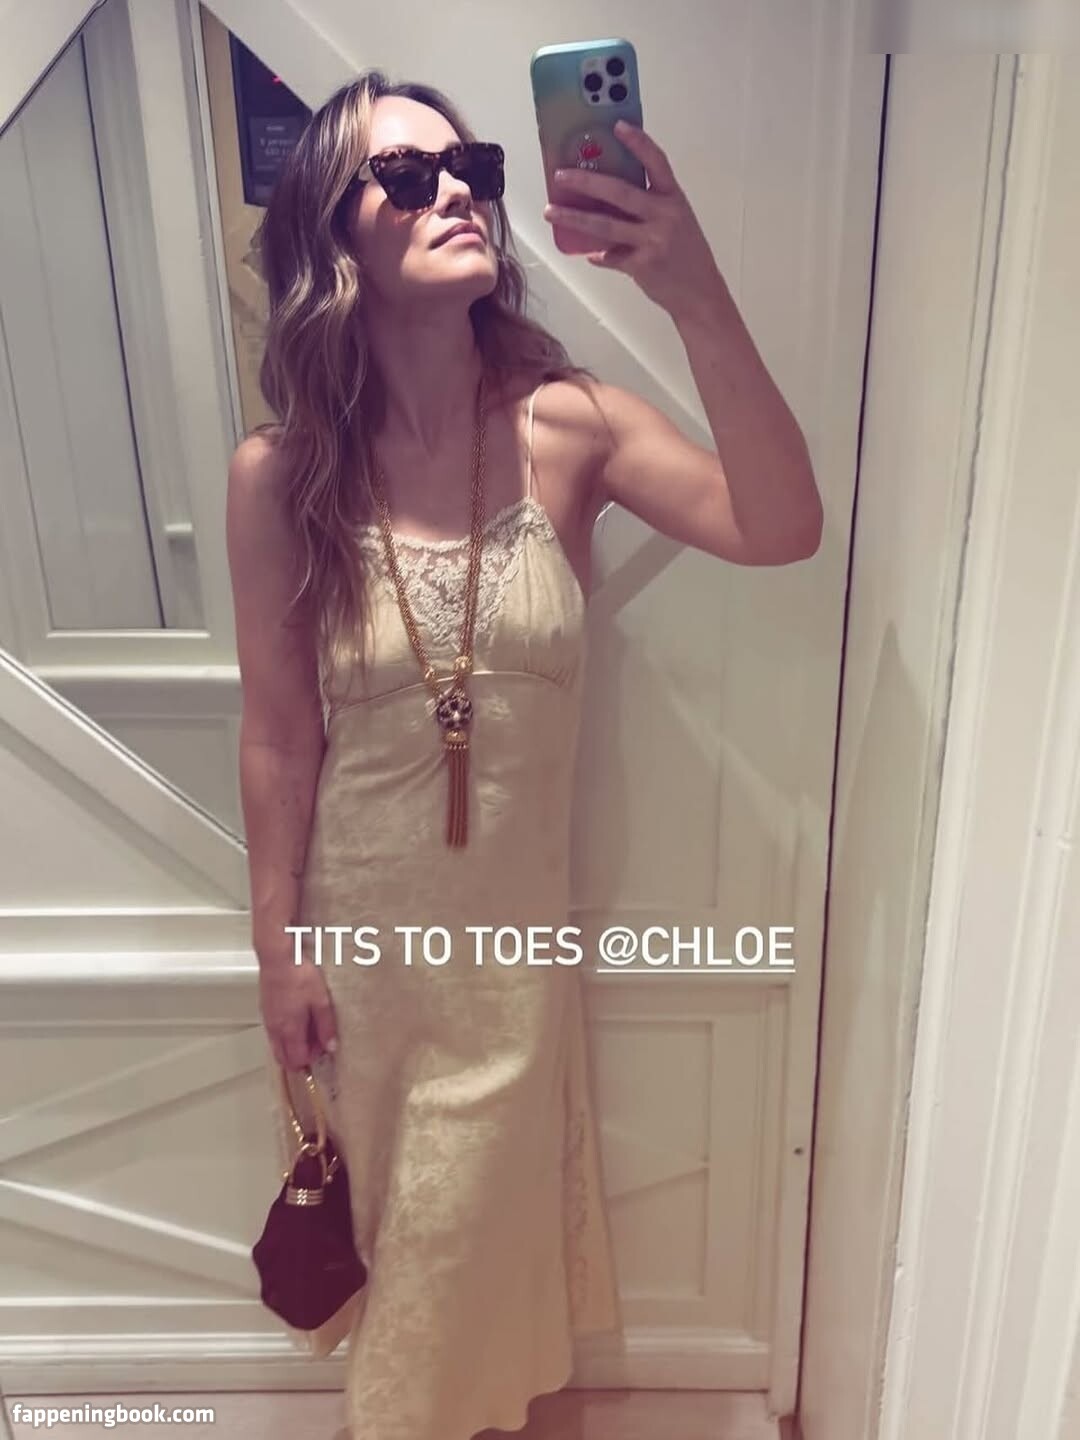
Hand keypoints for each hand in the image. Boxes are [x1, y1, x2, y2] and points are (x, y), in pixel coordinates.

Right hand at [259, 959, 338, 1070]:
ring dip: (291, 1047)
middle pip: (284, 1058)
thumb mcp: (321, 1001)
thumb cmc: (299, 976)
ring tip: (308, 1033)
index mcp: (290, 1031)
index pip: (297, 1060)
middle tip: (315, 1047)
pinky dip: (284, 1035)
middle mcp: (275, 1030)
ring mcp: (268, 1020)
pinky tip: (295, 1022)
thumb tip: (330, 1046)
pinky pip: (273, 1033)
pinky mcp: (266, 1010)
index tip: (323, 1049)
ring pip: (277, 1046)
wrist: (278, 958)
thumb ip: (326, 1026)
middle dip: (299, 1058)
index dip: (311, 1059)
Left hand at [542, 119, 727, 322]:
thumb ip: (650, 205)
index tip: (617, 126)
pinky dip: (597, 255)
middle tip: (560, 175)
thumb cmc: (686, 254)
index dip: (638, 142)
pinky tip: (589, 254)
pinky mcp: (642, 265)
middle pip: (619, 191)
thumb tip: (608, 195)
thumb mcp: (677, 221)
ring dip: (574, 217)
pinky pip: (610, 256)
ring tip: (551, 211)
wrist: (700, 294)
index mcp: (674, 198)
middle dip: (586, 181)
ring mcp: (653, 240)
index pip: (657, 162)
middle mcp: (665, 215)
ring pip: (605, 225)